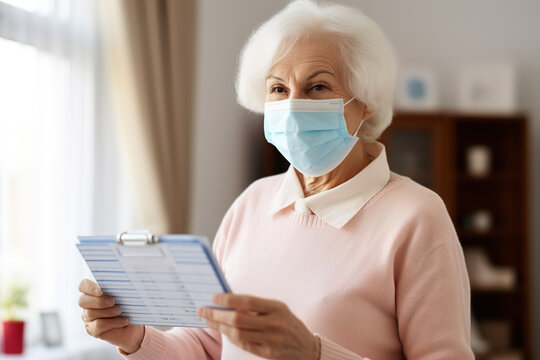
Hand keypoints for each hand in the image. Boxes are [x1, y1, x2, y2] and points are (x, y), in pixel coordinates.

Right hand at [78, 279, 144, 353]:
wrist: (133, 325)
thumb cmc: (129, 304)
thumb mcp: (125, 294)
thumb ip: (120, 288)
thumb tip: (123, 283)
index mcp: (93, 291)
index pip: (83, 285)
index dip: (89, 287)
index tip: (101, 290)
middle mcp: (87, 305)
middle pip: (82, 301)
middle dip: (98, 301)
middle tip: (113, 301)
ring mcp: (88, 318)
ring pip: (90, 313)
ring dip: (108, 311)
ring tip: (120, 310)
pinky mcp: (93, 330)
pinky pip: (99, 326)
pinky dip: (113, 322)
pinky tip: (124, 320)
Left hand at [198, 294, 319, 359]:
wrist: (307, 348)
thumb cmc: (287, 323)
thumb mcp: (278, 309)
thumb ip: (256, 307)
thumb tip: (227, 302)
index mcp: (277, 307)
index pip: (248, 301)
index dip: (229, 299)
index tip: (213, 297)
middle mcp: (275, 324)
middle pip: (239, 319)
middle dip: (217, 315)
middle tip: (203, 310)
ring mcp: (272, 340)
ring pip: (238, 334)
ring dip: (220, 327)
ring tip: (209, 321)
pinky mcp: (269, 354)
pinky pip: (244, 345)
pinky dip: (231, 337)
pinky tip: (223, 331)